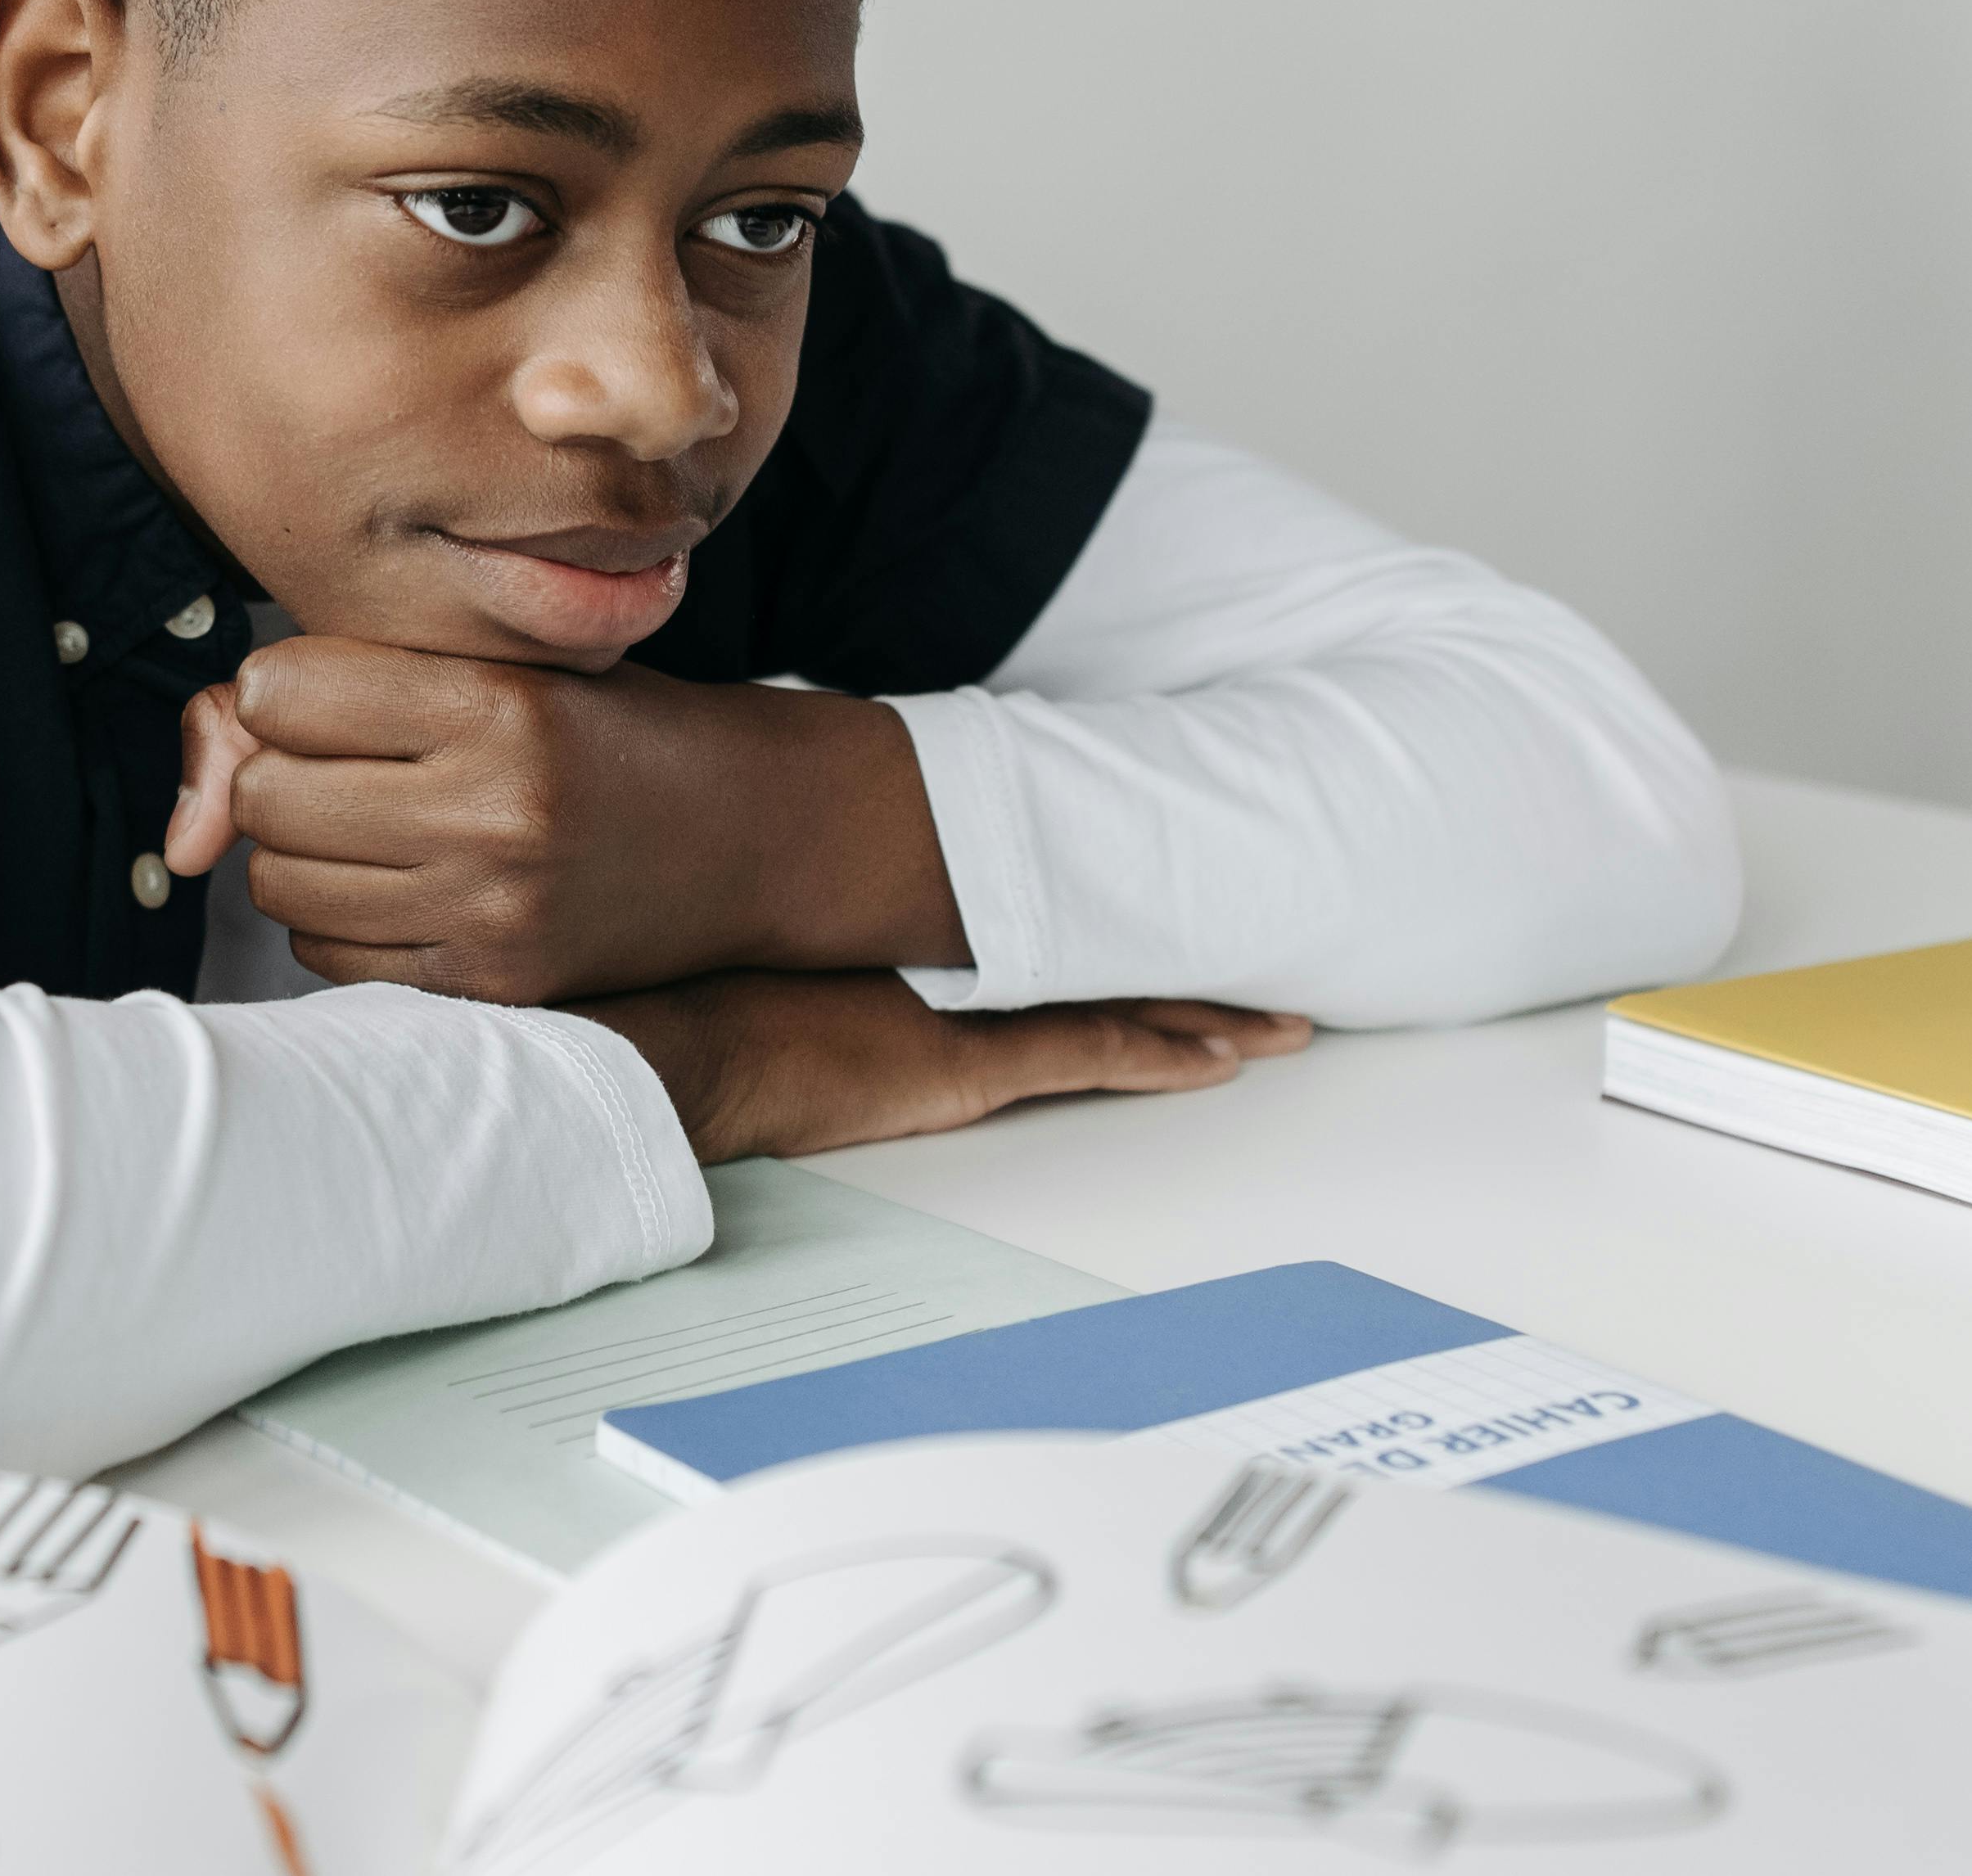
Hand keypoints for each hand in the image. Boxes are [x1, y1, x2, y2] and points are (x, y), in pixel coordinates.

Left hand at [162, 634, 963, 1003]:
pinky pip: (329, 959)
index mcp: (501, 706)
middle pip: (265, 795)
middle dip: (281, 775)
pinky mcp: (492, 985)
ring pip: (279, 884)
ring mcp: (492, 911)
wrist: (750, 834)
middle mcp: (495, 813)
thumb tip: (203, 757)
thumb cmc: (605, 729)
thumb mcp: (501, 664)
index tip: (333, 696)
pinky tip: (401, 886)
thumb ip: (346, 681)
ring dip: (301, 853)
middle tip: (345, 765)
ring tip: (371, 826)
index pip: (280, 690)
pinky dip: (339, 922)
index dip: (287, 691)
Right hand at [573, 969, 1313, 1160]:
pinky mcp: (975, 1068)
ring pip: (1120, 1003)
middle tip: (1270, 949)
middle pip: (1103, 955)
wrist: (688, 1039)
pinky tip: (1222, 1063)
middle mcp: (963, 958)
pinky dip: (1163, 1058)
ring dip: (1206, 1013)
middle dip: (1189, 960)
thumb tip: (823, 902)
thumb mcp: (773, 942)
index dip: (1118, 911)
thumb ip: (818, 918)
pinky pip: (1096, 1058)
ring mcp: (973, 1010)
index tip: (1171, 902)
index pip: (1046, 914)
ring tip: (1282, 1019)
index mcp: (923, 930)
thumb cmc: (708, 993)